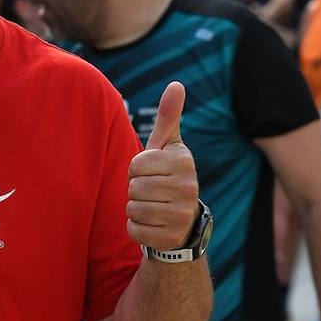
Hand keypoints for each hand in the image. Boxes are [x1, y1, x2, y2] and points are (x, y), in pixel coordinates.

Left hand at [128, 82, 200, 250]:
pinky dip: (136, 228)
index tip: (152, 173)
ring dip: (135, 209)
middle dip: (135, 190)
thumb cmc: (168, 176)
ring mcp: (180, 215)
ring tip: (152, 207)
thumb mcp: (168, 147)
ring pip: (132, 208)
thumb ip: (169, 116)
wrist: (182, 222)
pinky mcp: (169, 237)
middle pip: (133, 186)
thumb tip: (176, 83)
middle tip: (152, 192)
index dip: (136, 169)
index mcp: (184, 162)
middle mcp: (188, 188)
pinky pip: (134, 229)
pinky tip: (152, 224)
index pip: (136, 164)